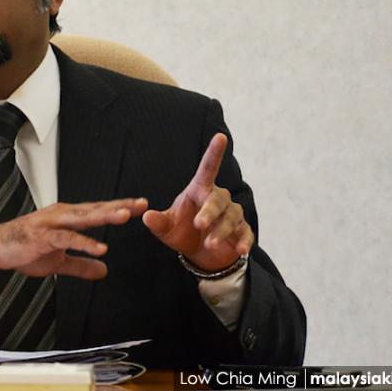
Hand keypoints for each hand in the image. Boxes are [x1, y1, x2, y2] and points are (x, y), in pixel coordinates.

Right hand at [0, 197, 148, 279]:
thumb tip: (103, 271)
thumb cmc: (24, 248)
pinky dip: (84, 243)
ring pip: (84, 218)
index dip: (119, 208)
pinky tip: (100, 248)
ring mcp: (53, 223)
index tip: (139, 207)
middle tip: (141, 204)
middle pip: (96, 209)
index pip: (98, 211)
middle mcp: (62, 215)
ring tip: (125, 216)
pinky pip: (68, 238)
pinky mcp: (44, 235)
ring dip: (104, 216)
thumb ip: (81, 265)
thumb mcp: (59, 262)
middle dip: (119, 206)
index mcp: (67, 218)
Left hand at [142, 133, 253, 271]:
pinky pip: (246, 233)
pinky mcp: (242, 231)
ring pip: (231, 218)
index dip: (214, 152)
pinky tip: (240, 250)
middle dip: (210, 212)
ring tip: (209, 243)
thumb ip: (158, 222)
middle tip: (198, 224)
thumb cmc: (182, 232)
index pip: (208, 168)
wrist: (200, 254)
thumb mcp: (166, 228)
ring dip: (221, 231)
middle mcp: (218, 198)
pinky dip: (244, 241)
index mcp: (199, 190)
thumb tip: (145, 216)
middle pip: (218, 200)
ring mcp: (232, 214)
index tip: (220, 136)